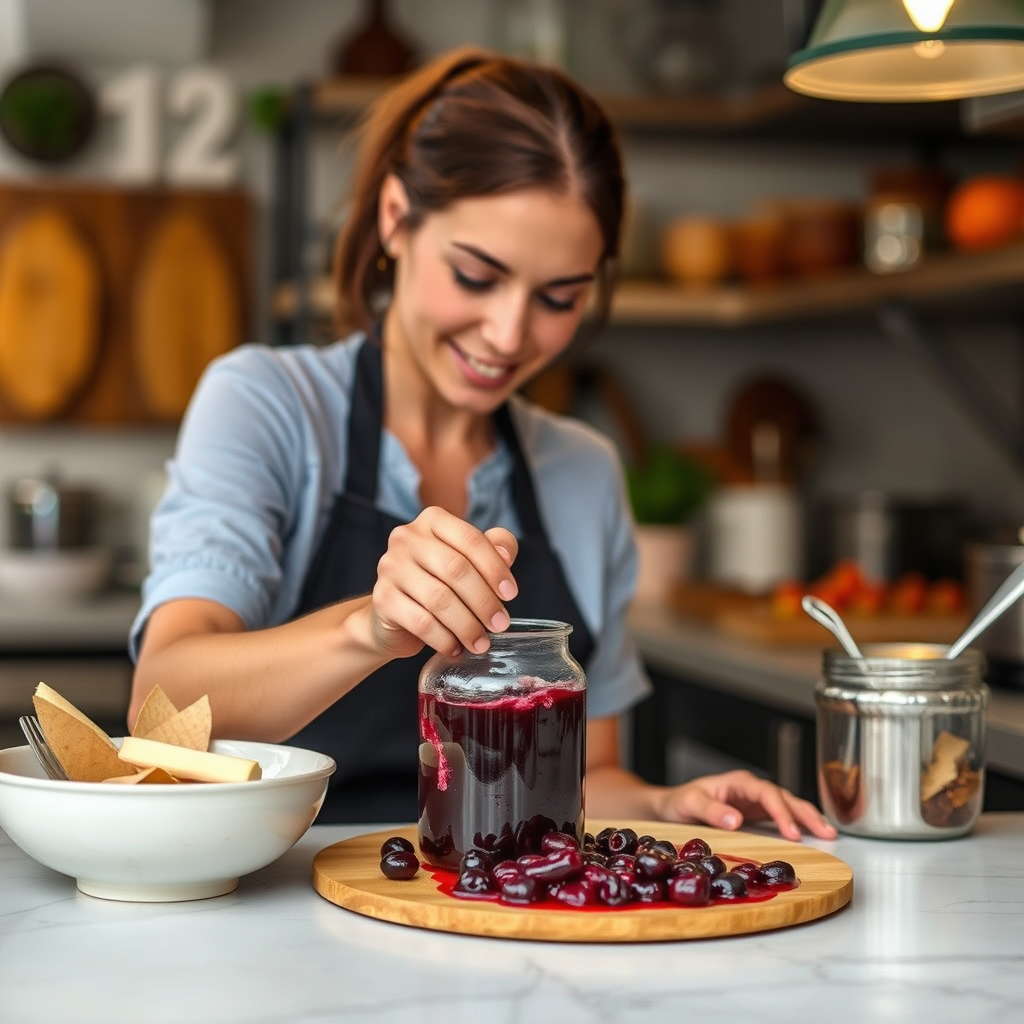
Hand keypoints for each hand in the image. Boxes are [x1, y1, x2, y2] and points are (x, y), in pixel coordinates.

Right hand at [370, 506, 518, 659]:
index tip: (510, 594)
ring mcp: (390, 567)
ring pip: (439, 598)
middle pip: (456, 568)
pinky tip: (455, 647)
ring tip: (481, 642)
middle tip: (500, 624)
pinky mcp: (382, 598)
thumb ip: (492, 549)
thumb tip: (506, 553)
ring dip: (467, 625)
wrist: (394, 614)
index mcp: (432, 520)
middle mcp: (407, 538)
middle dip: (484, 601)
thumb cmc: (438, 583)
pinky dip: (444, 639)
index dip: (495, 567)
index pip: (470, 539)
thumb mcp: (468, 561)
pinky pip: (421, 622)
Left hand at [654, 769, 837, 840]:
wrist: (673, 806)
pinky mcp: (757, 814)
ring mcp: (756, 801)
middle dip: (806, 813)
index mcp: (739, 782)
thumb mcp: (691, 805)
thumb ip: (712, 811)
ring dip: (808, 817)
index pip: (767, 794)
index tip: (793, 832)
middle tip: (827, 832)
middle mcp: (751, 789)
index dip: (781, 813)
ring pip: (788, 805)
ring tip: (830, 833)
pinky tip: (813, 833)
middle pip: (785, 797)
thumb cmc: (680, 802)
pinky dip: (799, 823)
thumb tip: (737, 820)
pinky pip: (782, 816)